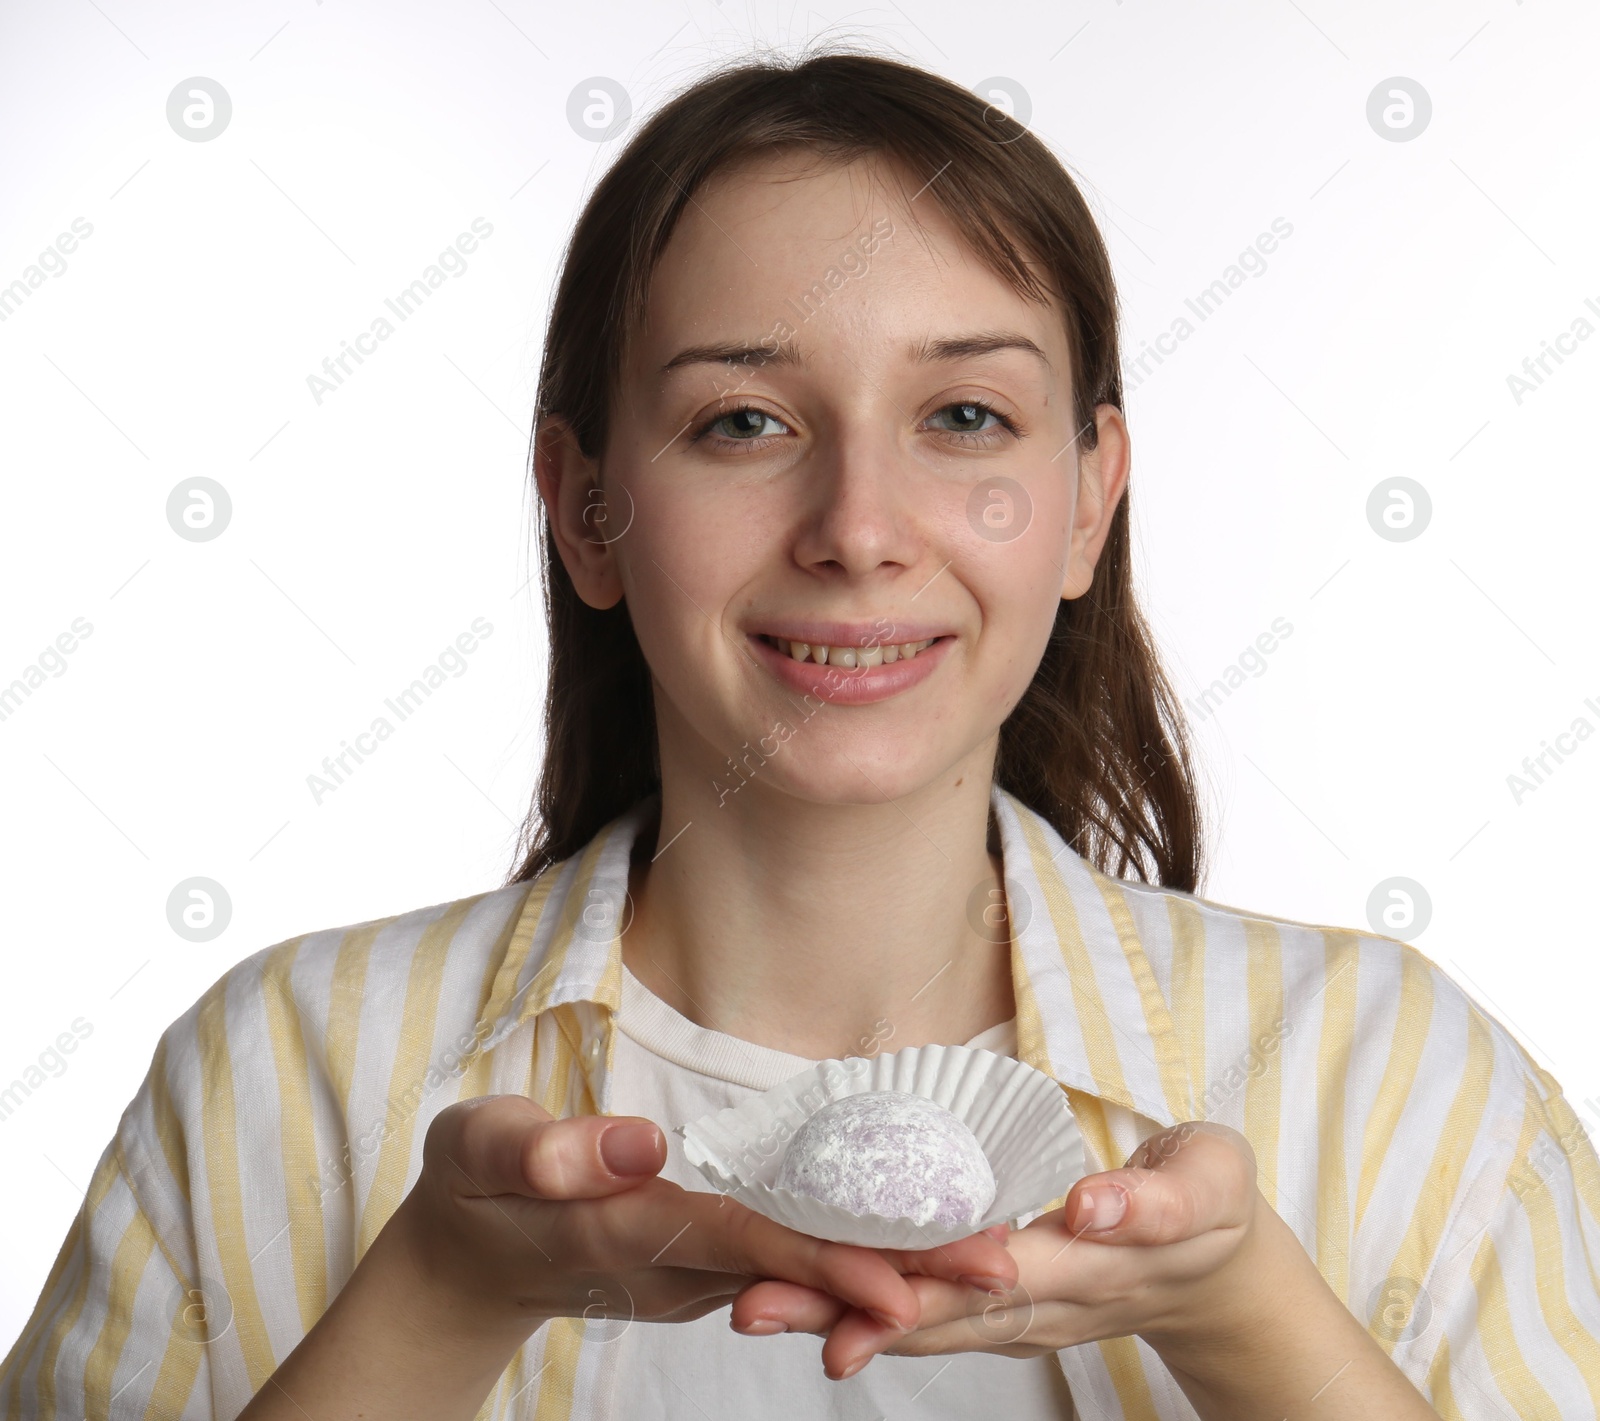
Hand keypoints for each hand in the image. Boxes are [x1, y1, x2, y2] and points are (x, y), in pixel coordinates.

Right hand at [395, 1094, 1020, 1339]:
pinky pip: (788, 1258)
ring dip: (894, 1263)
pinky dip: (854, 1250)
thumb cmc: (471, 1190)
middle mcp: (679, 1265)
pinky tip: (912, 1235)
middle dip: (899, 1272)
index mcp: (631, 1235)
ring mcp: (694, 1268)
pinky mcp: (702, 1257)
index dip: (826, 1261)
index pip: (744, 1246)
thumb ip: (548, 1152)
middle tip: (999, 1269)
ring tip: (985, 1254)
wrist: (465, 1255)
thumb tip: (640, 1143)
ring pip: (805, 1268)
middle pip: (800, 1269)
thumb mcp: (479, 1150)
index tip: (904, 1285)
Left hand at [728, 1120, 1268, 1379]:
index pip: (987, 1282)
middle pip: (930, 1313)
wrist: (1220, 1270)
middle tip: (756, 1309)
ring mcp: (1018, 1311)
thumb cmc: (1211, 1206)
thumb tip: (1088, 1205)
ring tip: (756, 1310)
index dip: (915, 1291)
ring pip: (919, 1320)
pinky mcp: (1003, 1301)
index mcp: (1085, 1267)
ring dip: (837, 1318)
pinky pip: (929, 1310)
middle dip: (841, 1314)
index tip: (844, 1301)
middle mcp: (1039, 1301)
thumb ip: (1153, 1200)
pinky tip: (810, 1295)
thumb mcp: (1207, 1186)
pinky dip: (867, 1306)